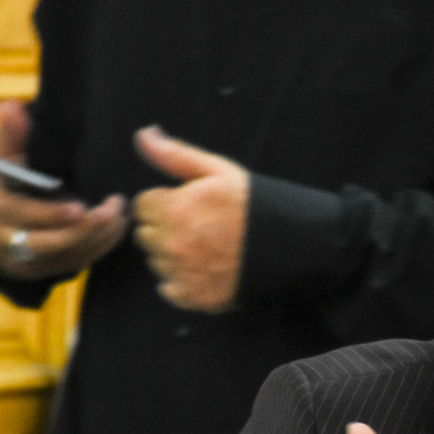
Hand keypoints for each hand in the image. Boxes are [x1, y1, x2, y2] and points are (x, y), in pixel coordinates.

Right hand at [0, 100, 127, 278]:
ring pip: (68, 256)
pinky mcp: (42, 272)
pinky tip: (116, 229)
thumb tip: (11, 106)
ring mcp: (25, 262)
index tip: (81, 208)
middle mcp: (4, 242)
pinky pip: (75, 264)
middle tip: (115, 208)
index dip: (52, 214)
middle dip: (86, 228)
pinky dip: (99, 248)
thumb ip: (9, 133)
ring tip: (121, 214)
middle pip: (50, 243)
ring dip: (99, 237)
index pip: (23, 216)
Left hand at [133, 125, 249, 312]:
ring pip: (156, 262)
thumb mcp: (218, 171)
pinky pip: (169, 290)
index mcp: (174, 209)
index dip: (165, 202)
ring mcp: (183, 274)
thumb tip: (143, 134)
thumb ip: (175, 156)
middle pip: (145, 235)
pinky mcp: (194, 298)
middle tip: (198, 227)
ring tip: (206, 249)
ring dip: (172, 255)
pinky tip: (206, 270)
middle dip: (165, 228)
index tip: (188, 206)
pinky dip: (182, 282)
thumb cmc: (255, 206)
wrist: (291, 247)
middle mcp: (173, 244)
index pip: (143, 205)